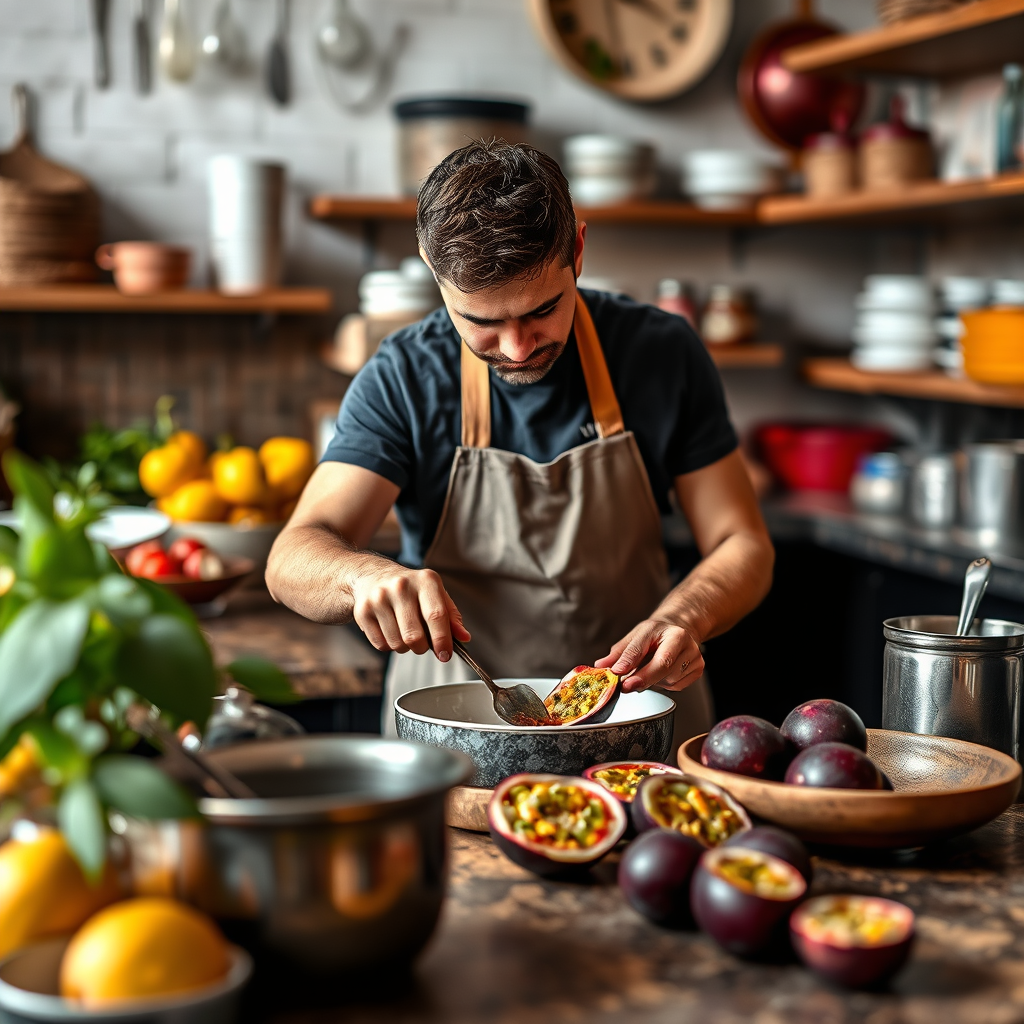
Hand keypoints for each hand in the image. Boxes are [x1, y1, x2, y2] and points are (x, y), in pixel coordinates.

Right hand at [351, 566, 469, 661]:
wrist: (372, 576)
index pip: (436, 615)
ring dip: (405, 647)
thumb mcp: (435, 594)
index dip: (442, 640)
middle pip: (415, 636)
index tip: (445, 655)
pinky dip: (389, 645)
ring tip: (404, 632)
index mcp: (425, 580)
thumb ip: (451, 616)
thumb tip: (463, 637)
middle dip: (422, 648)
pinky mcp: (362, 611)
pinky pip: (381, 645)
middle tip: (422, 644)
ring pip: (397, 643)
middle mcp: (401, 586)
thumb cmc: (411, 589)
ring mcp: (379, 598)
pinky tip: (389, 630)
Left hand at [595, 619, 703, 692]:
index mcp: (667, 629)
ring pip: (669, 680)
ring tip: (650, 669)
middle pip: (662, 666)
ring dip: (653, 681)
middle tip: (625, 686)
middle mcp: (685, 641)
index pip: (647, 647)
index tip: (617, 674)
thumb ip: (619, 652)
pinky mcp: (699, 669)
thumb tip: (601, 666)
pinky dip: (665, 684)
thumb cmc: (656, 634)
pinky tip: (663, 673)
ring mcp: (695, 656)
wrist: (679, 630)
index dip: (630, 662)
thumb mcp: (636, 636)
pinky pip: (677, 686)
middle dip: (642, 678)